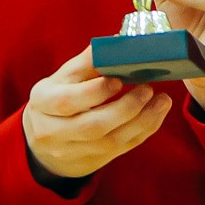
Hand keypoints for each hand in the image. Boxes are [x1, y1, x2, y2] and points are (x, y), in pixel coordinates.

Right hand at [23, 47, 173, 180]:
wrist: (44, 140)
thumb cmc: (56, 98)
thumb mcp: (61, 78)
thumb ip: (87, 63)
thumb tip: (117, 42)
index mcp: (43, 103)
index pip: (67, 101)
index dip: (95, 92)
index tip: (119, 79)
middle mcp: (53, 132)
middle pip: (92, 126)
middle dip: (125, 108)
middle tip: (147, 89)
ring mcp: (73, 151)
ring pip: (111, 141)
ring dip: (142, 121)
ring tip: (162, 101)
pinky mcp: (92, 161)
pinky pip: (122, 148)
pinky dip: (143, 131)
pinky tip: (156, 114)